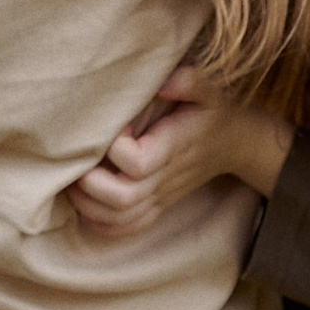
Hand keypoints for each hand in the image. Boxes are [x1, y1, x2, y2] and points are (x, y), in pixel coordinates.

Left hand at [71, 64, 291, 239]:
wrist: (236, 143)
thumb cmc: (215, 110)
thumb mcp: (209, 87)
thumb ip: (189, 81)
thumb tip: (161, 83)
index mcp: (173, 149)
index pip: (136, 163)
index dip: (115, 147)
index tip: (112, 125)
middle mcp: (165, 179)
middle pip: (121, 200)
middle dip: (89, 183)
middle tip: (76, 158)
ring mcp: (160, 197)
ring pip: (119, 220)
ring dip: (88, 204)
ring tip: (73, 178)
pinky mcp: (157, 205)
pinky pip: (127, 228)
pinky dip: (100, 223)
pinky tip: (86, 203)